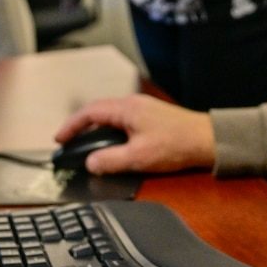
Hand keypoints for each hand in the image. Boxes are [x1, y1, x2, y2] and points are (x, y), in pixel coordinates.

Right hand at [53, 95, 215, 175]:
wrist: (207, 140)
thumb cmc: (176, 145)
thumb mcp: (139, 157)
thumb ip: (110, 160)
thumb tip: (90, 163)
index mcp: (127, 109)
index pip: (90, 113)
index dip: (71, 125)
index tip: (58, 139)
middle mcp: (132, 104)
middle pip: (98, 111)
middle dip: (80, 126)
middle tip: (67, 142)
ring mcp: (143, 109)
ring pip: (110, 115)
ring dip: (95, 128)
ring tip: (85, 145)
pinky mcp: (151, 117)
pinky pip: (122, 120)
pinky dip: (110, 131)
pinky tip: (111, 145)